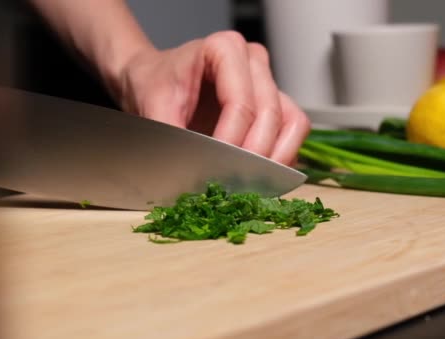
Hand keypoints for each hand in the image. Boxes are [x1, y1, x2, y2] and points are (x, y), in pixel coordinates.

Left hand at [109, 31, 310, 165]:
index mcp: (225, 49)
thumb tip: (189, 171)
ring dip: (277, 157)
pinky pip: (293, 132)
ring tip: (252, 183)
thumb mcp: (152, 106)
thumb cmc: (153, 84)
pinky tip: (261, 177)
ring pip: (292, 123)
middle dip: (254, 155)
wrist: (151, 82)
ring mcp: (268, 83)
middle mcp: (254, 62)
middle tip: (234, 184)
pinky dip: (283, 157)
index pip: (241, 103)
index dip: (231, 142)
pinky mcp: (275, 106)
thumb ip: (171, 135)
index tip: (215, 170)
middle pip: (271, 114)